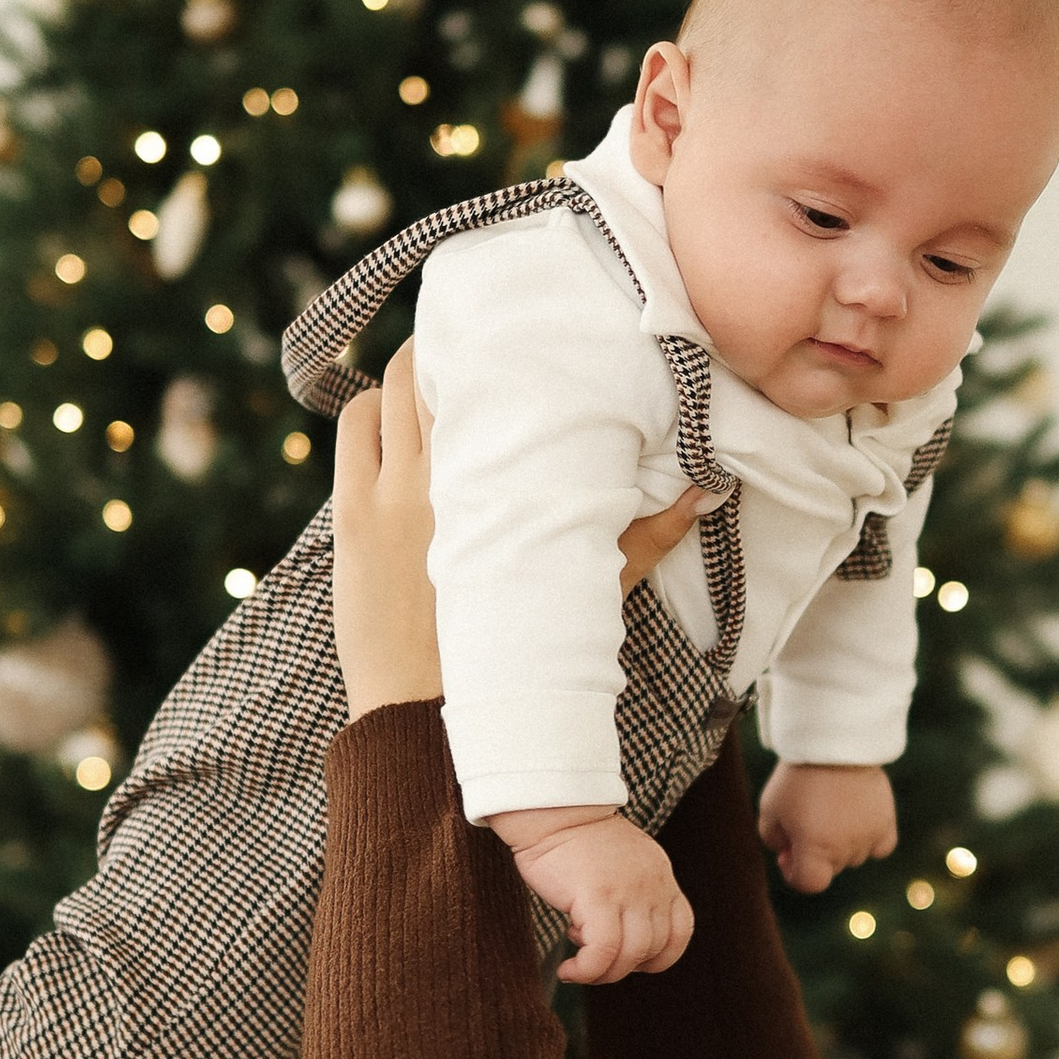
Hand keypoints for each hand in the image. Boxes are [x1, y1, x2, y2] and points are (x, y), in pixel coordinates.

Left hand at [334, 346, 707, 716]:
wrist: (433, 714)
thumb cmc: (521, 653)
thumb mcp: (590, 590)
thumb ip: (651, 537)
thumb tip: (706, 493)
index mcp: (511, 487)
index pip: (500, 386)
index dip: (496, 352)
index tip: (509, 343)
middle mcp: (446, 477)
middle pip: (433, 370)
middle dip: (443, 349)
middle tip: (459, 349)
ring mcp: (391, 493)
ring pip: (388, 392)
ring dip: (401, 381)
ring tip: (422, 388)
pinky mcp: (352, 514)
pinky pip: (355, 428)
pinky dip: (369, 413)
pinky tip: (386, 425)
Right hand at [497, 809, 695, 983]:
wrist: (552, 812)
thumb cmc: (575, 842)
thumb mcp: (623, 864)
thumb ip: (633, 895)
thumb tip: (622, 941)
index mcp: (661, 875)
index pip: (681, 930)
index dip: (658, 957)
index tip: (627, 959)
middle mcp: (652, 884)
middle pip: (654, 948)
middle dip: (622, 966)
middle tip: (591, 958)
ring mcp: (628, 890)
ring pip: (631, 956)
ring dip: (602, 973)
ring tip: (578, 965)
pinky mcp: (598, 896)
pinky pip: (603, 951)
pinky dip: (586, 970)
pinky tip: (568, 970)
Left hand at [759, 760, 898, 892]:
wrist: (832, 742)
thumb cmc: (796, 777)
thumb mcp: (770, 809)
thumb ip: (774, 841)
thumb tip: (789, 855)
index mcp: (815, 849)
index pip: (809, 884)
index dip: (793, 873)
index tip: (787, 853)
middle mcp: (846, 848)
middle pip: (830, 869)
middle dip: (815, 854)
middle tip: (806, 822)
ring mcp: (869, 836)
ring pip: (854, 857)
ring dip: (841, 845)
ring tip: (831, 812)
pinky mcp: (886, 820)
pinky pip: (880, 846)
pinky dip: (869, 840)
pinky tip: (857, 823)